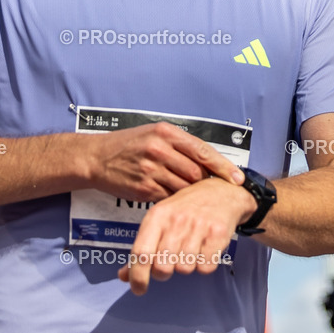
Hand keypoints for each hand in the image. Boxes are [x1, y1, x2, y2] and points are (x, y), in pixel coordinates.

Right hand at [85, 121, 244, 201]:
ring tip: (191, 195)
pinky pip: (168, 198)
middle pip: (196, 173)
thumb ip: (179, 144)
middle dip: (205, 182)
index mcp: (165, 133)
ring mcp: (151, 171)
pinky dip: (173, 199)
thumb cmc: (127, 145)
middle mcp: (159, 150)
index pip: (203, 152)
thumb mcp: (152, 133)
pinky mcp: (143, 189)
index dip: (224, 167)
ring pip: (184, 188)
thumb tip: (207, 161)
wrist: (95, 158)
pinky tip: (172, 197)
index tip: (238, 179)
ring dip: (190, 194)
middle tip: (211, 188)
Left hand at [117, 176, 254, 294]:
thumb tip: (123, 276)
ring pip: (184, 269)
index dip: (137, 276)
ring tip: (190, 250)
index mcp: (157, 216)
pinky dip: (204, 265)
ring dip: (186, 266)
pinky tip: (204, 249)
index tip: (138, 289)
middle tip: (169, 262)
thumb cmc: (185, 209)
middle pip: (162, 267)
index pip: (141, 253)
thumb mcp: (159, 221)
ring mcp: (198, 226)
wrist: (221, 192)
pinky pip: (205, 268)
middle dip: (163, 272)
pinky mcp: (218, 234)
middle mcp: (176, 220)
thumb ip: (142, 248)